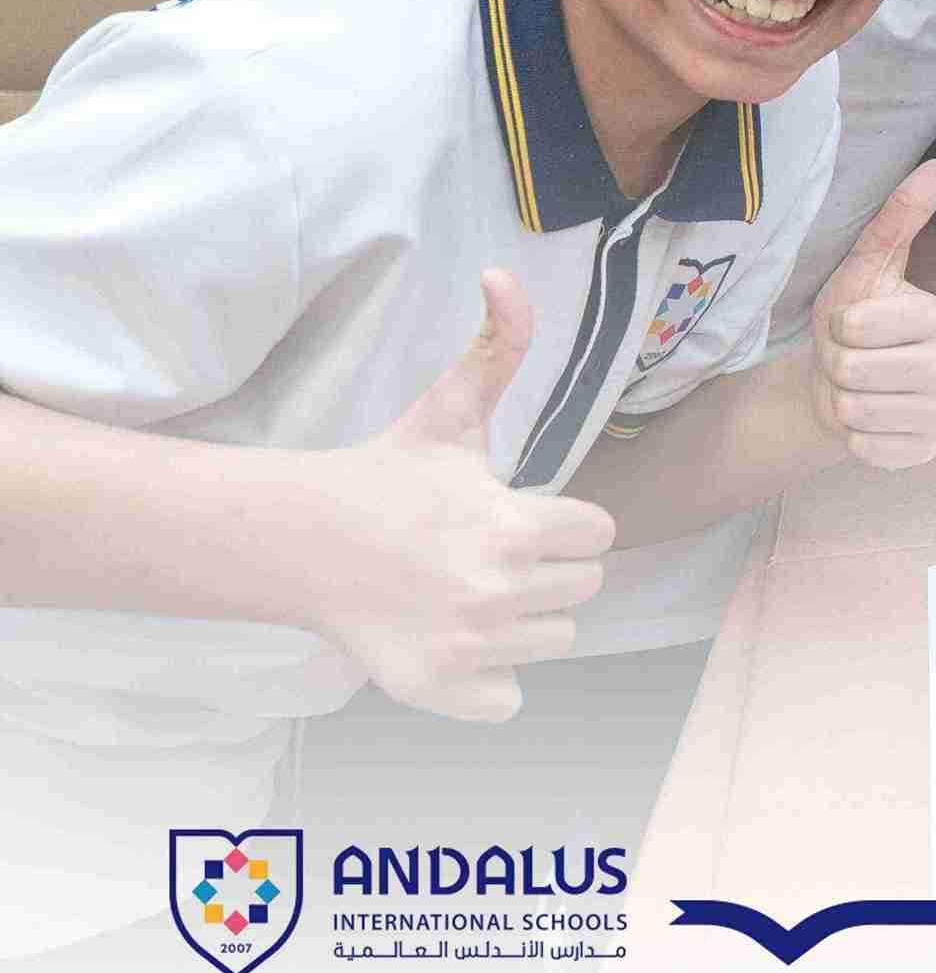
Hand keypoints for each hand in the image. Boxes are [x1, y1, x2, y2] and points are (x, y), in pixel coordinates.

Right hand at [307, 271, 617, 721]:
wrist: (301, 542)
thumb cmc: (388, 476)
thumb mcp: (449, 410)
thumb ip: (497, 345)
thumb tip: (503, 274)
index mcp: (513, 526)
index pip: (598, 534)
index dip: (565, 522)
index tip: (522, 514)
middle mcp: (497, 592)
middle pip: (582, 589)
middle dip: (547, 568)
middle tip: (489, 551)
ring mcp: (468, 647)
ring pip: (553, 641)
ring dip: (523, 620)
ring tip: (468, 589)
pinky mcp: (437, 689)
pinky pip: (510, 699)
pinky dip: (489, 679)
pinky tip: (455, 638)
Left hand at [809, 161, 935, 470]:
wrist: (841, 388)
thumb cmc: (853, 323)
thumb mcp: (865, 268)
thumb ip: (900, 219)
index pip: (859, 328)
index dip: (838, 329)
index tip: (850, 326)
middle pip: (856, 373)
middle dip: (836, 366)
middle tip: (849, 360)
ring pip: (858, 412)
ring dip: (841, 402)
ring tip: (855, 389)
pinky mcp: (924, 452)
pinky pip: (867, 449)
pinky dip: (852, 437)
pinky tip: (866, 422)